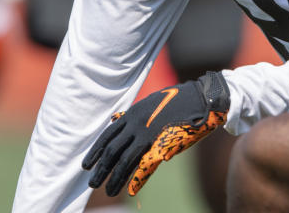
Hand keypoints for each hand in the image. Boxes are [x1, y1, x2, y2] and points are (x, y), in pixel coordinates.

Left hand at [83, 72, 229, 196]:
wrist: (201, 98)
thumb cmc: (177, 100)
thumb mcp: (150, 102)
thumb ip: (133, 114)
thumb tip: (115, 119)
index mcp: (133, 113)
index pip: (107, 135)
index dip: (95, 151)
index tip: (87, 164)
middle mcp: (137, 124)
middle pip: (112, 150)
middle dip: (101, 168)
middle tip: (92, 183)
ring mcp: (149, 135)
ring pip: (125, 160)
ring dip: (115, 177)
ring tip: (108, 190)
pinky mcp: (164, 144)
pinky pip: (146, 165)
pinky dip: (138, 179)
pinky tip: (131, 189)